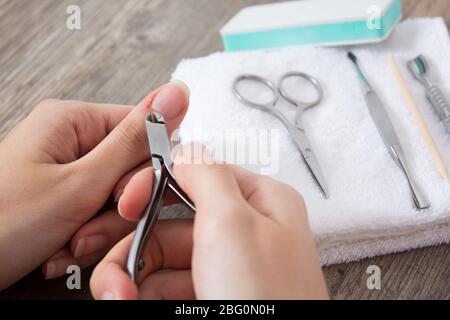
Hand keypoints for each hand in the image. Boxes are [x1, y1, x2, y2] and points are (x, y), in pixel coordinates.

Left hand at [0, 81, 188, 288]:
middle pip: (129, 172)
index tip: (128, 201)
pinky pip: (94, 216)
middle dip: (115, 210)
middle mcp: (69, 142)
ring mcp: (65, 172)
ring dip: (97, 230)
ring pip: (114, 200)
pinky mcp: (61, 199)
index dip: (146, 172)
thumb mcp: (79, 184)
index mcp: (74, 121)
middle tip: (87, 226)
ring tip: (65, 243)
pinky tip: (57, 249)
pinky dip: (82, 239)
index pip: (143, 133)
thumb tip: (175, 96)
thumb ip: (134, 142)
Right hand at [90, 146, 328, 299]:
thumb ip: (206, 175)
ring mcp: (227, 268)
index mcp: (260, 203)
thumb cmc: (267, 300)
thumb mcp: (233, 224)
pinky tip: (134, 302)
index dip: (156, 185)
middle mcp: (244, 233)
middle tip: (116, 275)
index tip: (125, 203)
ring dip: (133, 278)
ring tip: (121, 298)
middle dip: (136, 247)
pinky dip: (144, 295)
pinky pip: (166, 286)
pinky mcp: (212, 296)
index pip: (198, 175)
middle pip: (172, 222)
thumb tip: (187, 150)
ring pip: (163, 258)